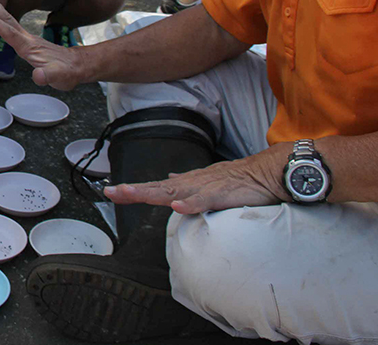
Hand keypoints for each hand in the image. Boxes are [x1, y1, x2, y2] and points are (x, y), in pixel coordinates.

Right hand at [0, 0, 85, 89]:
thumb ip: (49, 76)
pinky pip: (10, 24)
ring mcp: (27, 38)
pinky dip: (1, 14)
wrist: (78, 66)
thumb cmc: (68, 73)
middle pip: (6, 19)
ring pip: (8, 19)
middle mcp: (26, 39)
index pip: (10, 32)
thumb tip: (38, 76)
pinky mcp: (27, 40)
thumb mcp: (60, 77)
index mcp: (29, 47)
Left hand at [104, 144, 289, 213]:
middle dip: (133, 191)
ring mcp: (205, 187)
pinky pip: (205, 200)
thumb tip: (169, 180)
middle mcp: (191, 183)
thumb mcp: (206, 183)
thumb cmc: (238, 179)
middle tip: (110, 192)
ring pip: (174, 191)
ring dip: (152, 193)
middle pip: (157, 188)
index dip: (133, 190)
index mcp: (187, 184)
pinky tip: (178, 207)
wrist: (267, 171)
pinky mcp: (223, 193)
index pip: (155, 187)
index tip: (110, 192)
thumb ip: (186, 184)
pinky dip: (191, 203)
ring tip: (131, 194)